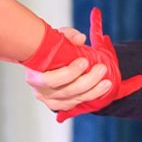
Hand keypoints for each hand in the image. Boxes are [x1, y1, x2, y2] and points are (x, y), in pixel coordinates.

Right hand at [23, 10, 141, 119]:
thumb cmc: (49, 50)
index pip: (50, 80)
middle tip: (101, 69)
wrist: (45, 62)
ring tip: (106, 82)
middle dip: (88, 81)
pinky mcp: (60, 105)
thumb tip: (80, 39)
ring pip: (75, 99)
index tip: (84, 61)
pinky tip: (100, 90)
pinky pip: (77, 104)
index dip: (69, 73)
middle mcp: (41, 92)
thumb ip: (67, 36)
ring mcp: (51, 101)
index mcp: (34, 77)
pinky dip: (90, 97)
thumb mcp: (55, 38)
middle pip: (67, 91)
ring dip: (93, 91)